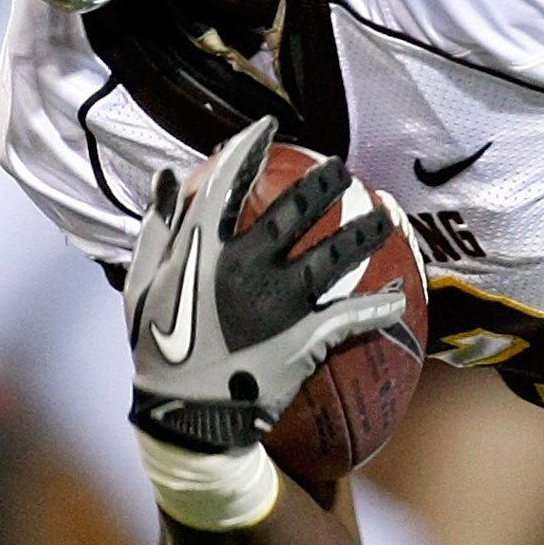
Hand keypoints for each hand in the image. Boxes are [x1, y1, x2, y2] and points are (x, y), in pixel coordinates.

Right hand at [124, 119, 406, 455]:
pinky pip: (350, 317)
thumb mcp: (143, 285)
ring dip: (365, 233)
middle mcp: (246, 266)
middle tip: (342, 170)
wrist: (185, 417)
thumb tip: (171, 179)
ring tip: (386, 219)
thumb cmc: (157, 350)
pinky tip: (400, 298)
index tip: (269, 127)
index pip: (229, 182)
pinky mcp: (304, 338)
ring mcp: (280, 302)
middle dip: (324, 184)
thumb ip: (158, 229)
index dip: (249, 147)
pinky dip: (377, 308)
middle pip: (296, 210)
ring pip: (334, 255)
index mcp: (203, 249)